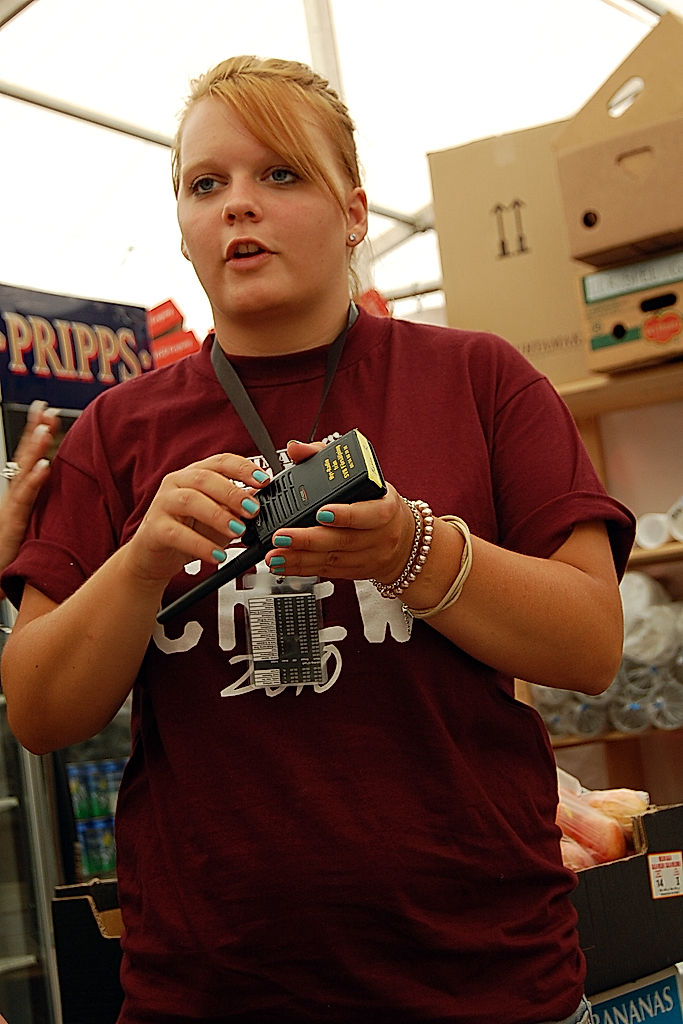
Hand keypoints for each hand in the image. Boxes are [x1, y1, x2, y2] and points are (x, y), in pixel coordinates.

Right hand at [0, 401, 60, 583]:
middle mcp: (15, 496)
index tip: (49, 412)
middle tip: (46, 408)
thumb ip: (49, 505)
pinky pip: (24, 500)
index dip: (38, 434)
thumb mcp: (37, 523)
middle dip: (35, 431)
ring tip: (46, 429)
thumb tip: (72, 489)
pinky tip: (45, 467)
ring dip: (36, 449)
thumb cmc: (19, 553)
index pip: (31, 457)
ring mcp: (12, 508)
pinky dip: (35, 482)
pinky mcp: (13, 524)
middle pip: (26, 457)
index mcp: (22, 493)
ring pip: (24, 473)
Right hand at [125, 453, 270, 585]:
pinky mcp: (154, 528)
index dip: (244, 468)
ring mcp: (163, 504)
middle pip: (205, 478)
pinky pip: (178, 534)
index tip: (263, 480)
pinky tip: (217, 555)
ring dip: (218, 516)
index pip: (221, 461)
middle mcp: (177, 482)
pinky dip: (201, 545)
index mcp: (195, 474)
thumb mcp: (218, 517)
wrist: (154, 556)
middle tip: (252, 510)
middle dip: (233, 493)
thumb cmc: (188, 531)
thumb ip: (237, 507)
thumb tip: (261, 501)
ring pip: (190, 501)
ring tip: (237, 531)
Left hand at [264, 440, 415, 583]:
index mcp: (385, 507)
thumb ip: (324, 457)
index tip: (321, 512)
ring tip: (274, 554)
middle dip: (307, 539)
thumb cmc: (379, 502)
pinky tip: (282, 564)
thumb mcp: (362, 474)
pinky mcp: (355, 571)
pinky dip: (302, 569)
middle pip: (341, 539)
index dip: (345, 514)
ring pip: (331, 559)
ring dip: (299, 558)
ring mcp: (367, 556)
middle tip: (282, 535)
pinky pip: (327, 571)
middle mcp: (378, 535)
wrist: (405, 540)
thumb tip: (297, 448)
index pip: (367, 513)